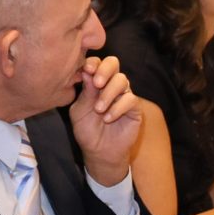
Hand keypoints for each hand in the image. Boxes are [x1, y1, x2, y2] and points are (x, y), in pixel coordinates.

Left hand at [70, 55, 142, 178]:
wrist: (99, 151)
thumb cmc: (87, 130)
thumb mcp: (79, 111)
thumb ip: (84, 92)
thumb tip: (87, 71)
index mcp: (95, 82)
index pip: (97, 63)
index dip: (93, 62)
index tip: (86, 69)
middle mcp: (111, 85)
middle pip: (113, 63)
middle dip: (104, 70)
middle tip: (96, 83)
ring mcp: (124, 95)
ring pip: (122, 80)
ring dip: (109, 93)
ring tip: (99, 109)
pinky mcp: (134, 108)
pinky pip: (130, 99)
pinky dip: (117, 108)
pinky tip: (107, 118)